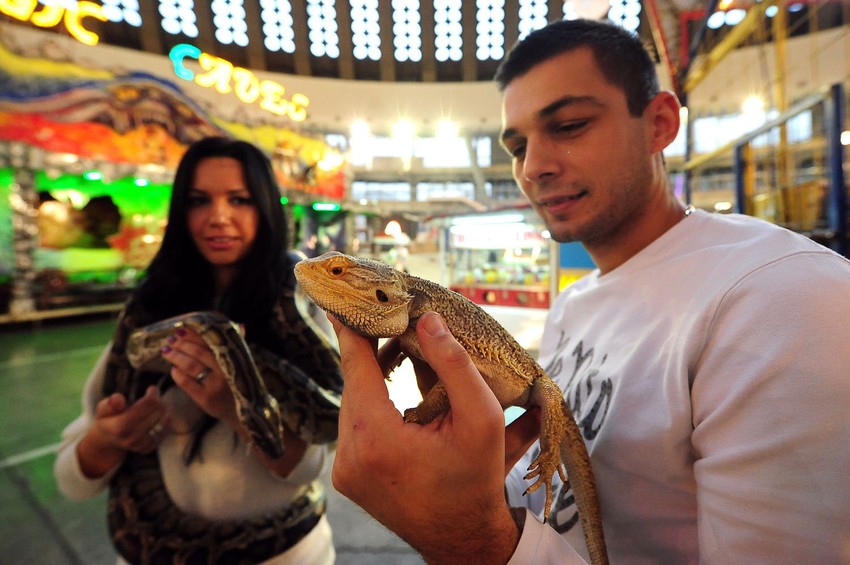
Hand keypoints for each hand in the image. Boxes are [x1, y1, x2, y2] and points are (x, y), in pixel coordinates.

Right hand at [77, 385, 168, 477]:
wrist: (107, 440)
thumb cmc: (107, 419)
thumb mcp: (103, 409)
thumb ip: (111, 403)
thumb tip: (117, 399)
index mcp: (119, 427)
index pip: (147, 404)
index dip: (153, 393)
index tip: (152, 389)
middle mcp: (131, 438)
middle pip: (158, 411)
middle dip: (158, 400)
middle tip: (154, 397)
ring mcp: (141, 445)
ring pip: (164, 421)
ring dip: (165, 410)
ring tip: (158, 405)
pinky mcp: (148, 448)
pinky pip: (165, 430)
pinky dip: (166, 420)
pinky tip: (160, 415)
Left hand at [161, 328, 237, 425]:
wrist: (245, 413)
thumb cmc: (241, 385)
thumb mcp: (243, 365)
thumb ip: (238, 346)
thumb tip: (239, 325)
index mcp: (234, 360)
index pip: (211, 342)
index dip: (195, 335)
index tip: (183, 329)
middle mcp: (225, 372)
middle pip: (199, 353)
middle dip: (182, 344)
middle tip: (171, 339)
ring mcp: (215, 386)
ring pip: (191, 367)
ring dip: (176, 357)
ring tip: (167, 351)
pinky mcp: (206, 399)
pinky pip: (188, 384)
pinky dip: (178, 375)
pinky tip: (173, 370)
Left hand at [331, 311, 520, 562]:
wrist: (462, 540)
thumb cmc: (476, 481)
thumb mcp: (481, 419)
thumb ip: (455, 364)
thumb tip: (428, 320)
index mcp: (375, 437)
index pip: (355, 364)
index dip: (352, 327)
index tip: (344, 296)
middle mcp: (350, 454)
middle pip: (354, 383)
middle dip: (372, 349)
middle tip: (394, 320)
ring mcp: (345, 469)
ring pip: (353, 404)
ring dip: (372, 377)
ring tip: (398, 350)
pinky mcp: (347, 477)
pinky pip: (354, 426)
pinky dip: (371, 403)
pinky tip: (393, 389)